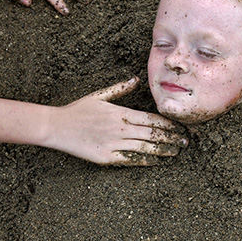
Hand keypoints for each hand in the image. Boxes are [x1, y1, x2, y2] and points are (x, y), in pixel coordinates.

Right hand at [45, 77, 187, 165]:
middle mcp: (120, 128)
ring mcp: (113, 143)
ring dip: (163, 150)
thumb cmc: (77, 110)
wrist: (55, 126)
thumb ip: (120, 89)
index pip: (152, 119)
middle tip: (186, 141)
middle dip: (172, 138)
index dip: (169, 124)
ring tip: (176, 152)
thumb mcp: (99, 96)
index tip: (180, 127)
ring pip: (145, 147)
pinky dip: (145, 160)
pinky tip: (156, 161)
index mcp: (121, 113)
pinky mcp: (106, 157)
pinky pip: (130, 159)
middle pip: (153, 134)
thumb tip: (136, 79)